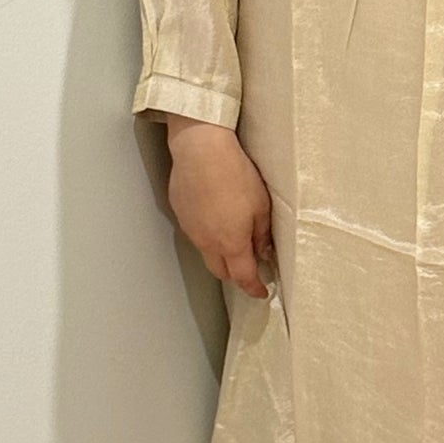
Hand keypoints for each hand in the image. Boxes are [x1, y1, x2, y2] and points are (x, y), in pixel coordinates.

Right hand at [164, 118, 273, 297]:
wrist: (201, 150)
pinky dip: (208, 233)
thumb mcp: (261, 205)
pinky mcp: (180, 213)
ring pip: (206, 252)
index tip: (261, 292)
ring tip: (233, 239)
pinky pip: (195, 232)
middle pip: (221, 271)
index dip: (254, 288)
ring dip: (220, 253)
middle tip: (249, 269)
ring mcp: (191, 229)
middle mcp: (207, 242)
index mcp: (231, 243)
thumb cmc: (235, 175)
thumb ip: (261, 234)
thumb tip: (263, 252)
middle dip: (236, 275)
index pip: (243, 277)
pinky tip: (215, 217)